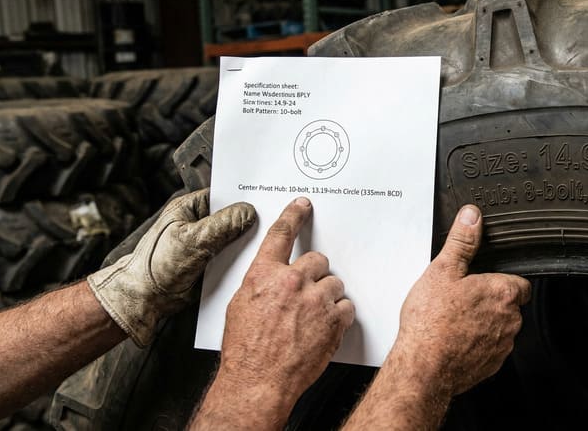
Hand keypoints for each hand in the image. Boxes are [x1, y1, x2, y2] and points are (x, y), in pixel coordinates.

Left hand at [88, 188, 255, 345]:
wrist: (146, 299)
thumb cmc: (155, 266)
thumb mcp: (192, 240)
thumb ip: (222, 224)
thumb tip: (247, 212)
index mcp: (190, 207)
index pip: (224, 194)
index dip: (243, 197)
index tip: (263, 201)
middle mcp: (199, 222)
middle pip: (232, 216)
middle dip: (247, 221)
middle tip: (264, 224)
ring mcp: (205, 242)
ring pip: (234, 237)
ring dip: (244, 242)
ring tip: (258, 243)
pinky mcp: (210, 260)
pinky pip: (231, 255)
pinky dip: (240, 258)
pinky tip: (248, 261)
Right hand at [216, 197, 354, 404]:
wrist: (258, 381)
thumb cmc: (246, 350)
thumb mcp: (241, 307)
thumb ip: (261, 285)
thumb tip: (271, 279)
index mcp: (264, 275)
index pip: (281, 234)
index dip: (293, 216)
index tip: (302, 205)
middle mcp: (291, 282)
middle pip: (317, 260)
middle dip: (315, 274)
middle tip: (307, 294)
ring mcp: (315, 300)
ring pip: (335, 283)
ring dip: (328, 296)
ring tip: (313, 317)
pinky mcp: (334, 319)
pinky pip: (347, 306)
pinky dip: (340, 316)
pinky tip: (325, 328)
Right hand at [392, 204, 530, 395]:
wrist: (422, 366)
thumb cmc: (431, 322)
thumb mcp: (443, 269)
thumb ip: (461, 240)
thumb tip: (472, 217)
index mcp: (503, 292)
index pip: (520, 282)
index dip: (501, 279)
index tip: (483, 280)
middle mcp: (510, 320)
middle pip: (508, 305)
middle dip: (489, 301)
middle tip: (461, 299)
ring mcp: (502, 345)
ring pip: (499, 328)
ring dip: (483, 323)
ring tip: (453, 319)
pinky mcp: (491, 365)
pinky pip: (489, 349)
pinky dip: (475, 344)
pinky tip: (453, 339)